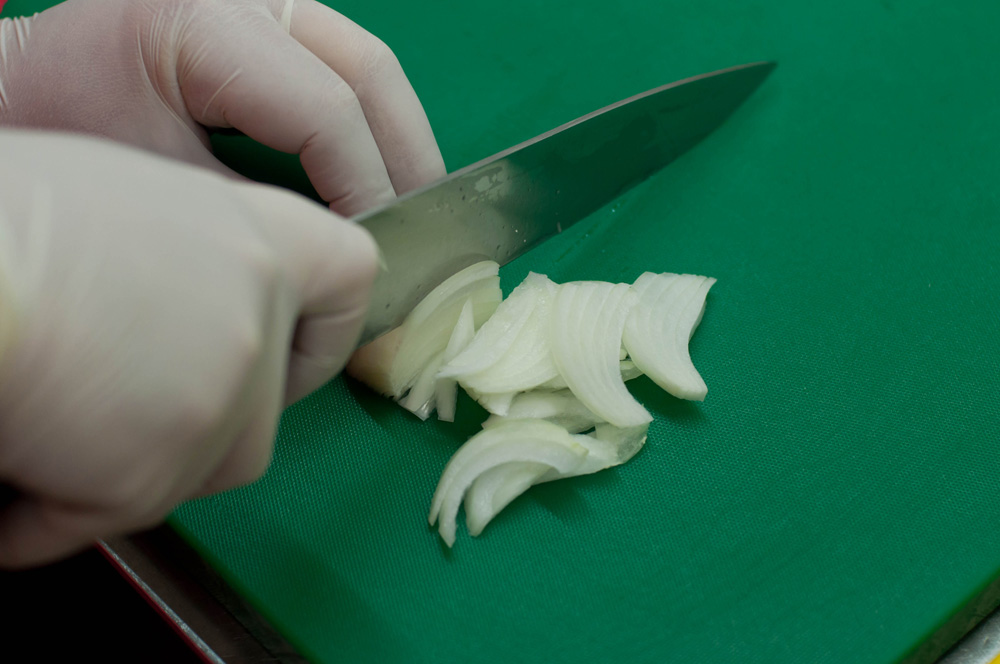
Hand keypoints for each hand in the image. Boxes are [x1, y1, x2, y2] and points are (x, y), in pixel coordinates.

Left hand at [0, 0, 444, 214]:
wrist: (27, 90)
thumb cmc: (75, 134)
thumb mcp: (165, 182)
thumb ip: (265, 212)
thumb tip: (350, 252)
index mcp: (207, 22)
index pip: (327, 111)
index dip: (365, 189)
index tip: (373, 255)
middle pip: (372, 73)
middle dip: (405, 161)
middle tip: (419, 232)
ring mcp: (267, 0)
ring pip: (373, 66)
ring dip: (400, 140)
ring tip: (411, 208)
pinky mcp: (274, 19)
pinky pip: (349, 67)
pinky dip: (374, 125)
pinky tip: (379, 173)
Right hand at [0, 130, 376, 567]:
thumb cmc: (8, 221)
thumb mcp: (122, 198)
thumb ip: (193, 253)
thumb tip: (182, 300)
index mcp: (251, 238)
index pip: (348, 278)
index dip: (324, 324)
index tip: (297, 350)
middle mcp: (252, 320)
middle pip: (266, 404)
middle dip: (201, 419)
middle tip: (126, 405)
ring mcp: (216, 402)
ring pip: (204, 466)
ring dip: (136, 467)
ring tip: (57, 435)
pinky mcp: (153, 475)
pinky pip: (118, 515)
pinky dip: (62, 514)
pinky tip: (18, 486)